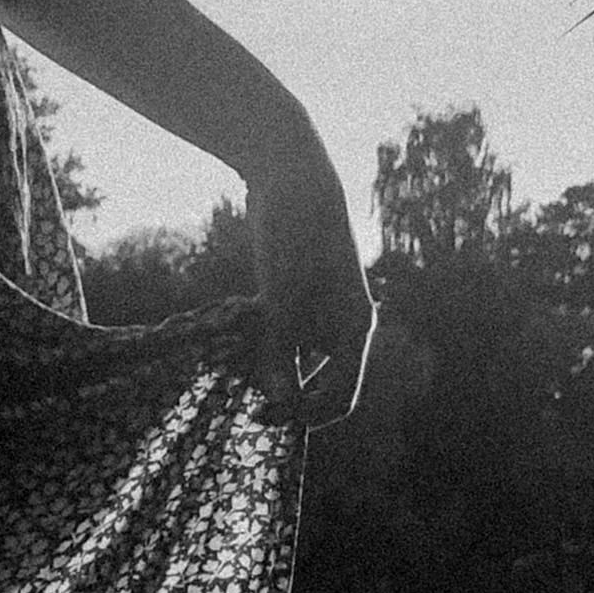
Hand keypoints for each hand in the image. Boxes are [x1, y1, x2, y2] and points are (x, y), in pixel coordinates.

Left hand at [246, 126, 376, 430]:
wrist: (290, 173)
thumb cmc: (294, 235)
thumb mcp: (282, 301)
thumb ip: (279, 354)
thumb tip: (278, 404)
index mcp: (355, 329)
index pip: (341, 397)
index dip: (307, 416)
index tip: (268, 419)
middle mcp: (345, 324)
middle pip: (322, 384)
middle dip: (290, 399)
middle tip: (251, 410)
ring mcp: (323, 309)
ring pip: (301, 361)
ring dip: (275, 373)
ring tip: (240, 378)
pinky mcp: (301, 294)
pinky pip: (288, 337)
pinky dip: (267, 348)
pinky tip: (238, 348)